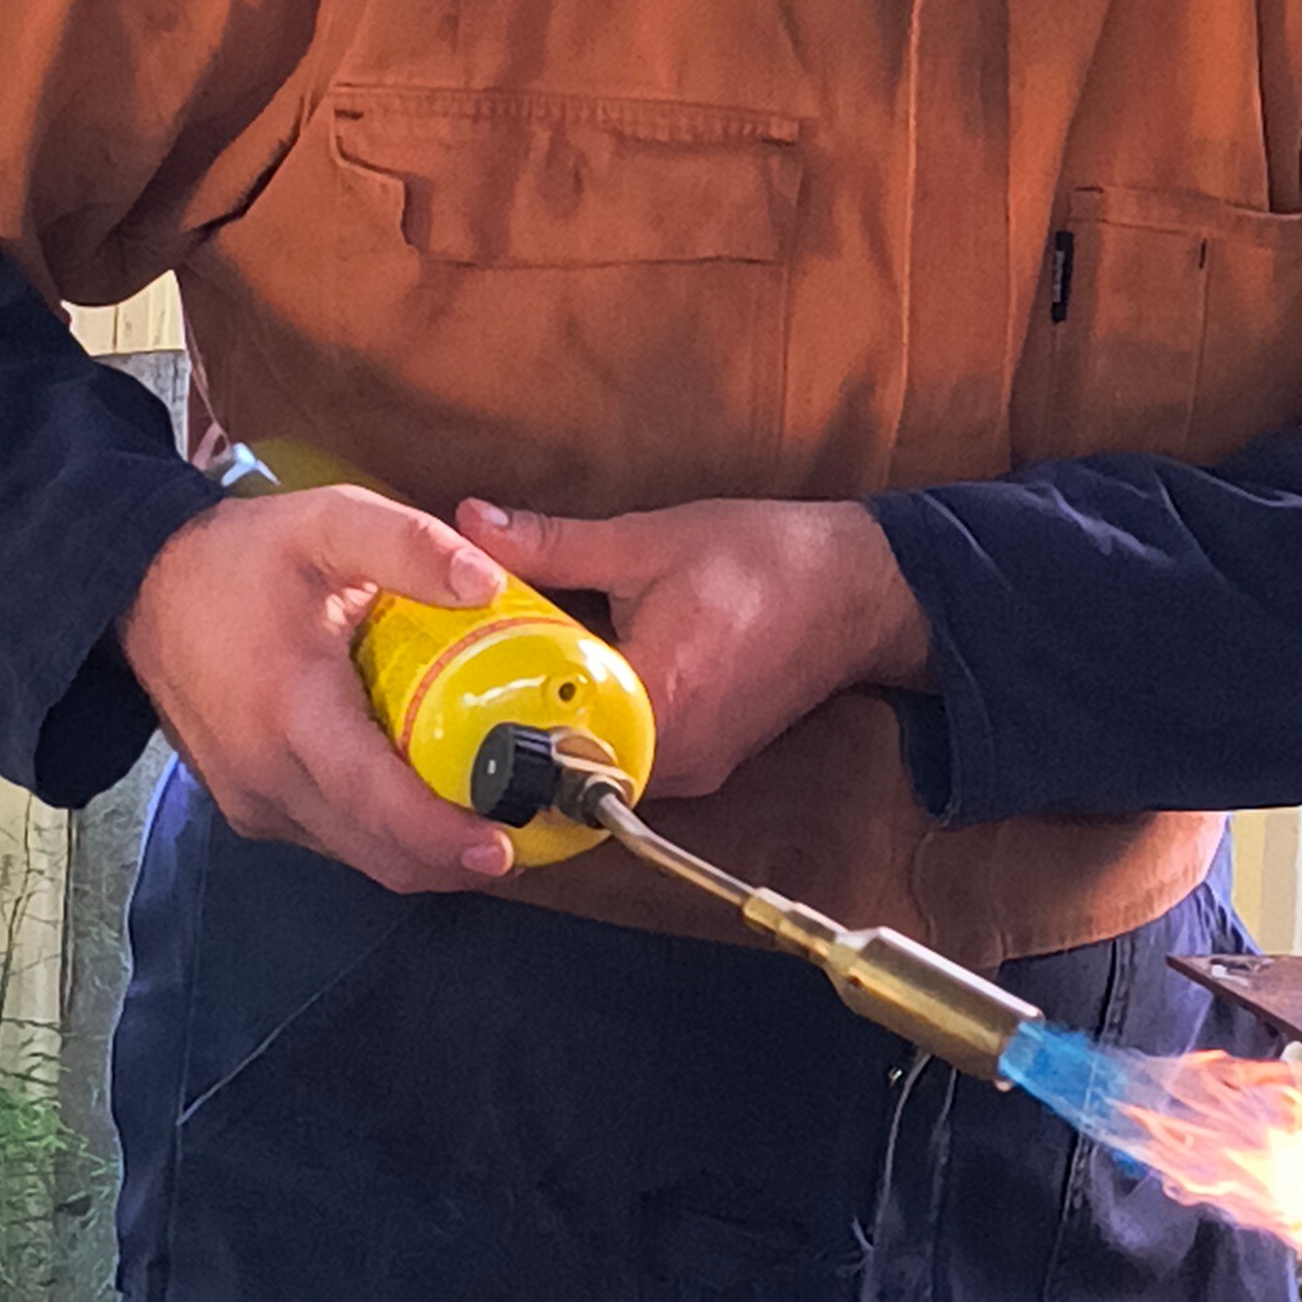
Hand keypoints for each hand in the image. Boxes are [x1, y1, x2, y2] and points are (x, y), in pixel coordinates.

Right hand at [120, 485, 518, 891]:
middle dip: (455, 858)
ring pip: (358, 855)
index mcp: (291, 710)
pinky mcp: (249, 806)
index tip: (504, 847)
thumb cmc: (238, 557)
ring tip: (489, 823)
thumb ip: (410, 545)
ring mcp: (253, 799)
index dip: (443, 835)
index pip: (376, 800)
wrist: (142, 587)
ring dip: (423, 853)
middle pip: (378, 850)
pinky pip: (331, 840)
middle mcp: (267, 774)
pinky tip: (424, 805)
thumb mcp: (328, 523)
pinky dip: (383, 836)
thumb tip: (488, 583)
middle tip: (527, 838)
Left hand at [460, 495, 930, 801]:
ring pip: (597, 777)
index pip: (552, 736)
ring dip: (553, 742)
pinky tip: (564, 701)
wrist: (860, 588)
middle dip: (512, 741)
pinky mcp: (705, 762)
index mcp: (659, 697)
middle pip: (567, 771)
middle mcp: (676, 754)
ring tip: (497, 705)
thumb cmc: (765, 560)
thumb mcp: (648, 541)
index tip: (441, 710)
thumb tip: (467, 524)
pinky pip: (630, 768)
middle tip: (452, 710)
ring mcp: (694, 768)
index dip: (491, 725)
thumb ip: (553, 543)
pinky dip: (593, 740)